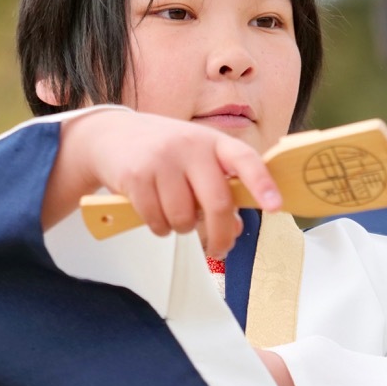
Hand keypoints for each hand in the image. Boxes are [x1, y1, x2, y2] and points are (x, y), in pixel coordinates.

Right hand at [43, 109, 281, 257]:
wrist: (111, 135)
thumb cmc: (164, 152)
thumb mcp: (196, 161)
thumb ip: (219, 190)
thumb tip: (234, 228)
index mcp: (213, 142)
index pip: (245, 160)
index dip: (262, 184)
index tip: (275, 206)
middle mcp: (190, 146)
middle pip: (216, 202)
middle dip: (220, 235)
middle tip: (219, 250)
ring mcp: (162, 160)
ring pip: (184, 218)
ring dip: (182, 229)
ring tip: (176, 217)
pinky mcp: (136, 176)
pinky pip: (156, 221)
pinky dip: (159, 228)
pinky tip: (155, 214)